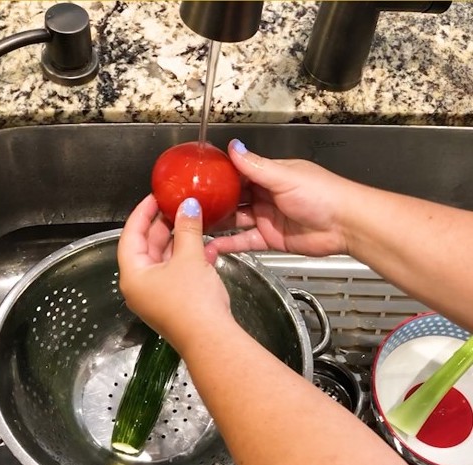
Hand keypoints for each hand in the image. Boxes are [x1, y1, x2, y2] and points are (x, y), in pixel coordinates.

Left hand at [117, 195, 232, 352]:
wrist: (211, 340)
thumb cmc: (193, 301)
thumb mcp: (189, 258)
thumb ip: (187, 229)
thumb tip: (187, 206)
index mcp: (133, 275)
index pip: (130, 235)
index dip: (142, 213)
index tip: (155, 196)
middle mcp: (140, 286)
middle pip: (146, 247)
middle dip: (164, 225)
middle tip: (177, 206)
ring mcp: (157, 295)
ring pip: (164, 259)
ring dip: (179, 241)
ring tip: (193, 221)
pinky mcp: (173, 302)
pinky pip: (176, 273)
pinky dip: (188, 258)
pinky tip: (206, 247)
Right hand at [207, 139, 358, 258]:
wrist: (345, 225)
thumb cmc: (322, 195)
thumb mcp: (285, 177)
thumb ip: (256, 166)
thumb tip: (233, 146)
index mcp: (270, 175)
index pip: (239, 173)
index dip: (220, 176)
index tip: (198, 178)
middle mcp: (266, 195)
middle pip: (234, 198)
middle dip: (215, 201)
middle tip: (190, 204)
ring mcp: (267, 218)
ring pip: (236, 220)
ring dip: (219, 222)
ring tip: (195, 224)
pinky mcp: (270, 239)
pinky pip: (245, 241)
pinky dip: (230, 244)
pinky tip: (212, 246)